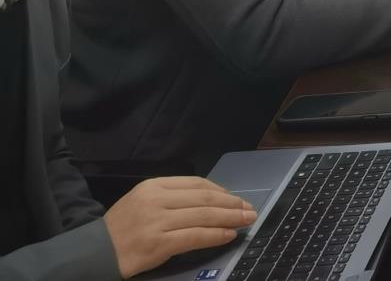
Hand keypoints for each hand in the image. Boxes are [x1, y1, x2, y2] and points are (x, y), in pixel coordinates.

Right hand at [104, 176, 256, 276]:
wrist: (94, 253)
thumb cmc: (122, 228)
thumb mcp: (143, 202)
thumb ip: (173, 197)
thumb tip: (212, 199)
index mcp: (154, 186)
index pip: (197, 184)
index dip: (222, 191)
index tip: (236, 198)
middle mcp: (156, 200)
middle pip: (205, 199)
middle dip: (232, 204)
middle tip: (250, 210)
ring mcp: (157, 222)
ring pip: (204, 216)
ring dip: (230, 219)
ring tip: (246, 221)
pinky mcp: (158, 244)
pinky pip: (195, 237)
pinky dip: (215, 235)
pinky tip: (228, 235)